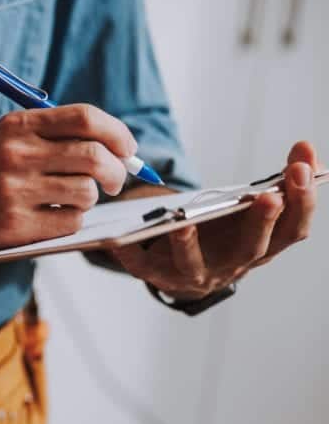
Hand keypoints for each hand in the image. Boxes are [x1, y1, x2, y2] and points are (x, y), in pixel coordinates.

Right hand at [0, 105, 136, 254]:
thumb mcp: (6, 138)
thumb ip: (55, 135)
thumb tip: (118, 148)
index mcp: (19, 126)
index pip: (87, 119)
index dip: (118, 133)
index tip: (127, 149)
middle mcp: (17, 155)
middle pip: (96, 156)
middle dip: (118, 171)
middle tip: (115, 180)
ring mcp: (15, 191)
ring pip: (87, 192)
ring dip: (90, 198)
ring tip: (71, 199)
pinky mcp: (15, 225)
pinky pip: (70, 221)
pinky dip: (71, 220)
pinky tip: (52, 216)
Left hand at [112, 142, 319, 299]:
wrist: (184, 269)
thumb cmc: (223, 232)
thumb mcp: (251, 208)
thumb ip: (279, 181)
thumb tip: (306, 149)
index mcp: (261, 246)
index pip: (293, 230)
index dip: (302, 202)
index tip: (303, 169)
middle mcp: (232, 265)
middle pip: (252, 248)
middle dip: (263, 221)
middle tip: (270, 196)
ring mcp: (194, 273)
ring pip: (193, 263)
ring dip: (189, 243)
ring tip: (184, 221)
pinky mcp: (156, 274)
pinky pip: (140, 266)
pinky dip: (128, 253)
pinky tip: (116, 238)